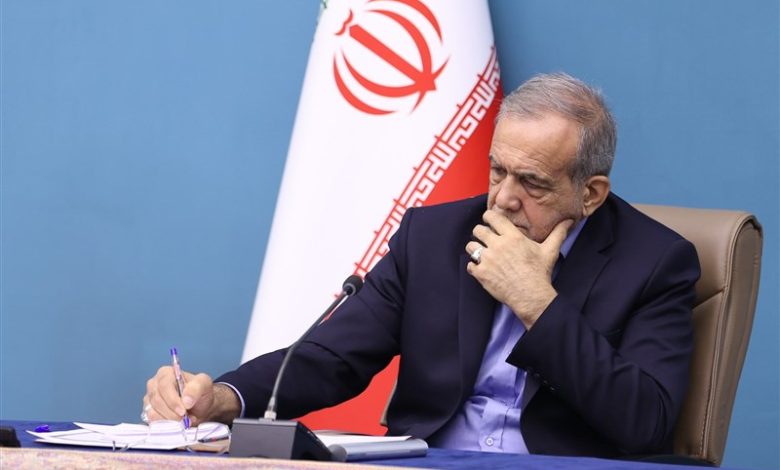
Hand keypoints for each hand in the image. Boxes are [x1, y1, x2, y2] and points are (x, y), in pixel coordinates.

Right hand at [143, 366, 239, 425]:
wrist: (201, 407)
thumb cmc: (201, 392)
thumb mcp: (204, 385)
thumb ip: (196, 388)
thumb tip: (185, 400)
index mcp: (165, 373)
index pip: (164, 386)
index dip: (173, 400)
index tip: (183, 411)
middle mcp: (154, 385)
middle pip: (157, 401)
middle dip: (172, 413)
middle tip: (186, 418)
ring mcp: (149, 399)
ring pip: (153, 413)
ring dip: (170, 420)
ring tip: (184, 419)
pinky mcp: (148, 412)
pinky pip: (152, 422)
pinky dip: (166, 425)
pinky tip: (177, 423)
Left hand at [466, 211, 572, 327]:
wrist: (531, 295)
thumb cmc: (540, 273)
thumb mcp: (550, 251)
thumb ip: (558, 233)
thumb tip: (570, 221)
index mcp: (512, 237)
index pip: (492, 217)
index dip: (488, 217)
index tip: (489, 220)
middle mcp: (497, 245)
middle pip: (478, 230)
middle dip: (480, 232)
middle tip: (485, 238)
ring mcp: (488, 259)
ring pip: (471, 246)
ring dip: (475, 248)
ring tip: (482, 253)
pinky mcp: (481, 273)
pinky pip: (470, 265)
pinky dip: (474, 267)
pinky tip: (482, 269)